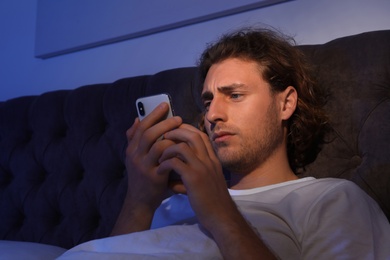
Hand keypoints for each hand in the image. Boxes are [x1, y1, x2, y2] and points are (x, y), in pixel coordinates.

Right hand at [125, 103, 181, 212]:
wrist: (140, 201)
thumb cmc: (142, 176)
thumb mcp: (135, 157)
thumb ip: (135, 139)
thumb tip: (137, 119)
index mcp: (131, 149)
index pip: (141, 127)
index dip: (153, 115)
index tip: (165, 105)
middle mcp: (135, 156)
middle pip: (148, 133)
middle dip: (163, 122)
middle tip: (177, 117)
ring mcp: (143, 166)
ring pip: (156, 144)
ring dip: (170, 135)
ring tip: (182, 129)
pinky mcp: (154, 176)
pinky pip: (165, 159)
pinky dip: (174, 150)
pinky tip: (182, 146)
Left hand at [157, 123, 275, 258]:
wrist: (221, 216)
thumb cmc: (212, 200)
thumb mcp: (207, 179)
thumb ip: (194, 169)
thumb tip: (174, 166)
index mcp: (212, 159)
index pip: (201, 135)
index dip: (186, 130)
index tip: (174, 132)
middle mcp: (209, 160)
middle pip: (193, 135)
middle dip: (176, 132)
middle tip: (163, 137)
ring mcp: (202, 168)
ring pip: (183, 146)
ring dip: (167, 148)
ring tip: (160, 156)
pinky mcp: (194, 178)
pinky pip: (175, 163)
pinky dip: (165, 164)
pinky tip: (160, 170)